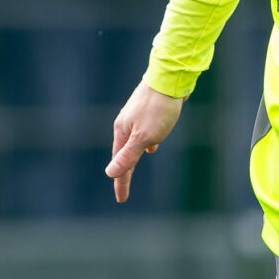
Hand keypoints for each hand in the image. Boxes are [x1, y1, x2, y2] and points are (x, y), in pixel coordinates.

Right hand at [105, 81, 184, 201]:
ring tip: (135, 168)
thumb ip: (128, 156)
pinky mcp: (148, 111)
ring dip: (133, 157)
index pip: (120, 164)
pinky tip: (154, 145)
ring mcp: (136, 117)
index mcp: (122, 132)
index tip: (121, 200)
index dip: (121, 183)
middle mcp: (126, 125)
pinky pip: (143, 133)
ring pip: (133, 142)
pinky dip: (145, 143)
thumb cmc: (157, 109)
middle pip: (123, 153)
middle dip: (124, 171)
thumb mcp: (143, 137)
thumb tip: (110, 173)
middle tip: (124, 188)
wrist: (168, 79)